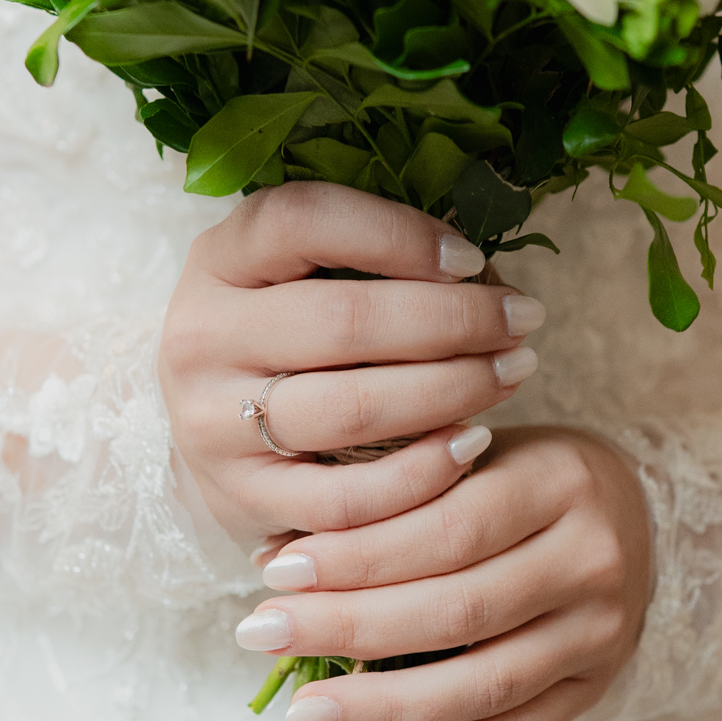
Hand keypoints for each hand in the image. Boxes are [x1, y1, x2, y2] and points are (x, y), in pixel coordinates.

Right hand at [158, 184, 544, 541]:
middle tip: (522, 320)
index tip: (473, 259)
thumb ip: (367, 255)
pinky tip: (472, 444)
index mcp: (217, 259)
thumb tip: (481, 269)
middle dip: (454, 320)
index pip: (303, 220)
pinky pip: (347, 499)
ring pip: (352, 409)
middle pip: (342, 321)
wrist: (209, 430)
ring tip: (511, 373)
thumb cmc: (283, 336)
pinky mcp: (241, 498)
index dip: (398, 234)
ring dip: (452, 390)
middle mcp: (199, 337)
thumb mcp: (296, 273)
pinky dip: (421, 474)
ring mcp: (211, 423)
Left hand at [234, 427, 651, 720]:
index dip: (357, 557)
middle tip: (262, 638)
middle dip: (349, 629)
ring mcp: (602, 630)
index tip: (275, 572)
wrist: (634, 507)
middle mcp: (592, 557)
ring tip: (305, 715)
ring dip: (386, 705)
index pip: (447, 529)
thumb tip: (275, 559)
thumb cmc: (516, 474)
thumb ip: (389, 494)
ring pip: (486, 682)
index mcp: (558, 479)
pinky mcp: (600, 685)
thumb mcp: (465, 455)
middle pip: (459, 609)